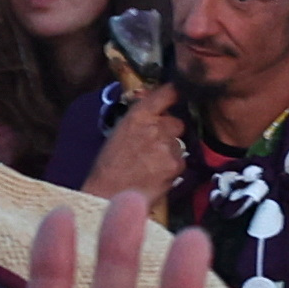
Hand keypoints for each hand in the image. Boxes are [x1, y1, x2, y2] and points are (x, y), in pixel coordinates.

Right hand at [79, 81, 186, 205]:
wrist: (107, 195)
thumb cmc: (109, 167)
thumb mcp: (119, 132)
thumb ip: (140, 119)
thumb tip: (158, 110)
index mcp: (138, 115)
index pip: (167, 93)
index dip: (176, 92)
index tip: (180, 93)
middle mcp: (155, 126)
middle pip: (177, 123)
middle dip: (170, 133)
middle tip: (154, 147)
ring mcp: (167, 146)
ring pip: (179, 145)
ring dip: (170, 153)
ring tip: (150, 166)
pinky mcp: (175, 165)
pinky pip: (181, 163)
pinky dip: (171, 169)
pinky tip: (155, 176)